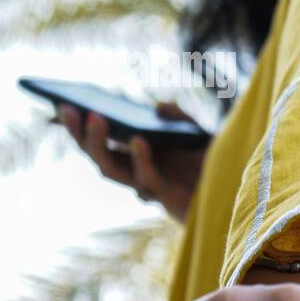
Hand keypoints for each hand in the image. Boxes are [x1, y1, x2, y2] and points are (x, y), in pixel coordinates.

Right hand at [56, 102, 206, 221]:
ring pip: (109, 170)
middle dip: (79, 132)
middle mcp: (135, 171)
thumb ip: (180, 117)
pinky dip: (139, 159)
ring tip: (96, 117)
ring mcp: (147, 184)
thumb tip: (158, 106)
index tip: (63, 103)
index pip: (100, 141)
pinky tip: (137, 139)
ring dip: (99, 145)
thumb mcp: (198, 132)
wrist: (236, 188)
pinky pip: (145, 179)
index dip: (80, 126)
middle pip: (96, 154)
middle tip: (67, 108)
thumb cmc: (216, 164)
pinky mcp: (165, 197)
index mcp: (136, 155)